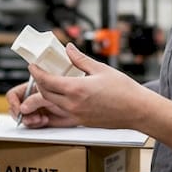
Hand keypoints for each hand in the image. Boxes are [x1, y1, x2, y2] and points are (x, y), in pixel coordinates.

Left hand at [22, 43, 154, 128]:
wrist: (138, 111)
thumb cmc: (125, 91)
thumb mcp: (101, 69)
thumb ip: (80, 59)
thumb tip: (69, 49)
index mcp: (76, 89)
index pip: (46, 80)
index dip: (36, 72)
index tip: (32, 66)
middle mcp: (73, 104)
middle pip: (45, 93)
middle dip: (38, 83)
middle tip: (40, 73)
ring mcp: (76, 116)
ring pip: (51, 105)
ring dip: (46, 95)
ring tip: (48, 85)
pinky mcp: (81, 123)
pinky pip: (60, 116)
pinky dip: (54, 108)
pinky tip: (56, 102)